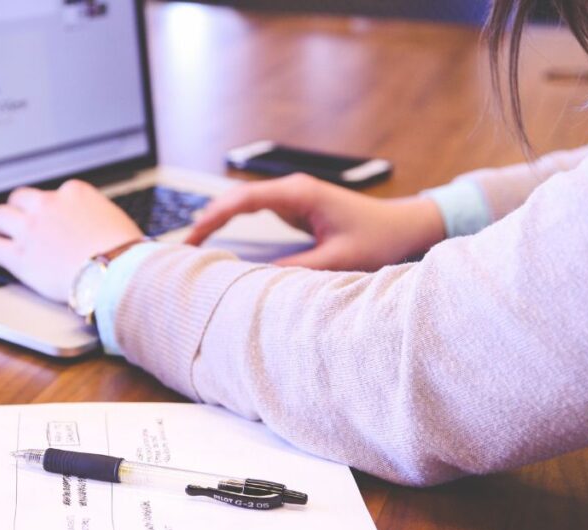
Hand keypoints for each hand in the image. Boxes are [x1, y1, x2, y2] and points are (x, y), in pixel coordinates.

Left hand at [0, 179, 143, 302]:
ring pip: (0, 216)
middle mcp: (49, 205)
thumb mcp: (115, 220)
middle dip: (17, 209)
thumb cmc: (125, 252)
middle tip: (17, 220)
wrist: (117, 272)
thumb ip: (97, 216)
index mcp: (74, 193)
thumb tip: (98, 225)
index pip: (53, 193)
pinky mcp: (20, 257)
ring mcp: (31, 230)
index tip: (47, 216)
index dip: (48, 207)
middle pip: (20, 198)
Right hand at [185, 174, 445, 271]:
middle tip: (182, 248)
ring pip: (243, 205)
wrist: (405, 226)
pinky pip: (255, 212)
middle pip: (236, 199)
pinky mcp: (296, 208)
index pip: (243, 200)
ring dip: (218, 221)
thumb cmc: (379, 238)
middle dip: (207, 219)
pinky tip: (218, 240)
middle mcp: (292, 190)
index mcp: (299, 194)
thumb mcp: (338, 260)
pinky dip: (234, 225)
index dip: (213, 218)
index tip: (191, 238)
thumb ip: (297, 270)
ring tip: (192, 246)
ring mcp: (293, 197)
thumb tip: (256, 281)